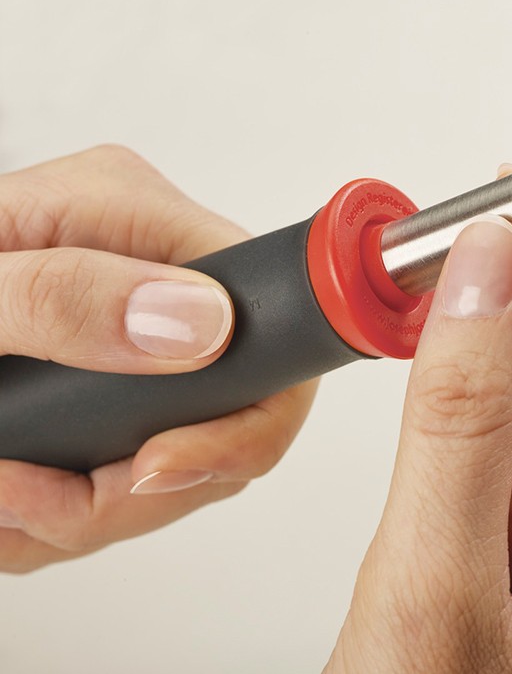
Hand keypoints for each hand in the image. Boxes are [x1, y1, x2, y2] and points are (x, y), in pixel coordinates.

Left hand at [0, 146, 316, 571]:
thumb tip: (200, 325)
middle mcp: (148, 273)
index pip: (265, 316)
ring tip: (2, 503)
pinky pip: (133, 471)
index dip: (244, 415)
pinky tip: (13, 506)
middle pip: (230, 409)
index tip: (152, 470)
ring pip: (182, 455)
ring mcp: (132, 334)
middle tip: (42, 509)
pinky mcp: (104, 386)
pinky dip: (71, 516)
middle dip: (143, 486)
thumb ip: (65, 296)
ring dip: (94, 512)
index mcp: (130, 216)